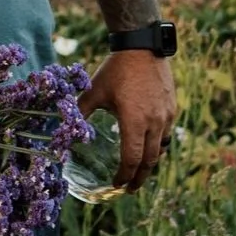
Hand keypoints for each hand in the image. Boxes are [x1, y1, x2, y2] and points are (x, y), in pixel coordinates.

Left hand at [81, 50, 174, 189]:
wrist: (142, 47)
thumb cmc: (116, 70)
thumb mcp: (94, 91)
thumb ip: (80, 111)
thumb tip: (64, 127)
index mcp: (135, 122)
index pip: (132, 159)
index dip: (124, 176)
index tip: (117, 185)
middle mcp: (154, 122)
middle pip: (150, 161)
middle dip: (139, 178)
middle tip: (130, 189)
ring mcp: (166, 116)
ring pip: (160, 149)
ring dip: (150, 163)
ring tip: (139, 172)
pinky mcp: (172, 108)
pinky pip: (166, 134)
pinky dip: (157, 146)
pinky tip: (149, 147)